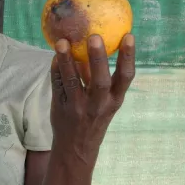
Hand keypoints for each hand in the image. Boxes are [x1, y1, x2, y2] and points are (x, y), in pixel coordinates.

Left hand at [50, 34, 135, 161]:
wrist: (75, 148)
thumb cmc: (93, 118)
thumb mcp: (104, 102)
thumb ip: (98, 78)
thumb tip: (95, 46)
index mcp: (115, 100)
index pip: (126, 77)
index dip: (128, 57)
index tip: (129, 36)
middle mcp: (99, 105)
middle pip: (100, 80)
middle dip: (98, 58)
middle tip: (94, 36)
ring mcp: (78, 108)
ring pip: (72, 81)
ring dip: (67, 60)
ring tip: (62, 42)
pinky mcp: (61, 108)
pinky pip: (57, 85)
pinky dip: (56, 69)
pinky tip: (55, 55)